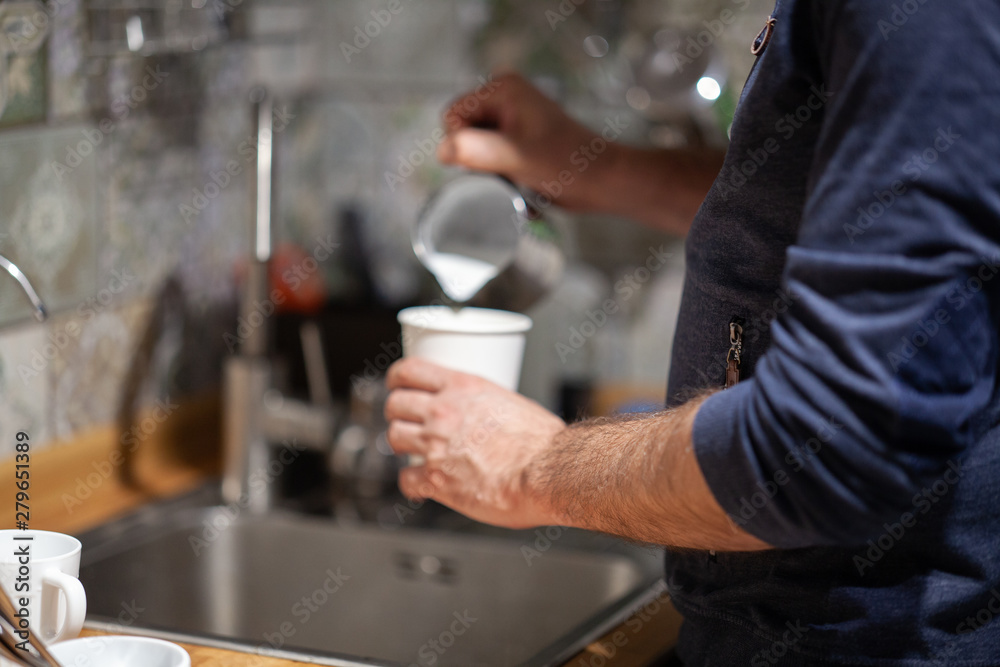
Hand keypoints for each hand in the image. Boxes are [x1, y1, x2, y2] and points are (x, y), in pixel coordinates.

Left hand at [384, 357, 565, 528]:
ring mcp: (436, 445)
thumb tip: (487, 414)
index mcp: (463, 387)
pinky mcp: (436, 479)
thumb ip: (488, 405)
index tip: (398, 384)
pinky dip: (411, 484)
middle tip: (405, 422)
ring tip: (412, 453)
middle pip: (395, 404)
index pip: (410, 371)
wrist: (548, 471)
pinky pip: (405, 479)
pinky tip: (421, 486)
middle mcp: (444, 412)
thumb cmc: (542, 442)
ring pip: (394, 437)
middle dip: (397, 414)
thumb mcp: (512, 402)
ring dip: (401, 446)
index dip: (397, 378)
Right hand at [438, 72, 614, 210]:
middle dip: (476, 157)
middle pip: (461, 132)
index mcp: (502, 87)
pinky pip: (489, 155)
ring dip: (488, 168)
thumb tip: (442, 150)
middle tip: (508, 169)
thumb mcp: (515, 156)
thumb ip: (474, 150)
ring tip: (516, 176)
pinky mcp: (518, 136)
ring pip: (473, 147)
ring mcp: (511, 116)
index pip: (452, 117)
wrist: (599, 179)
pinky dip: (498, 172)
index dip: (464, 145)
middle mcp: (504, 95)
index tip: (494, 159)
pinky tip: (519, 180)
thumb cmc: (565, 164)